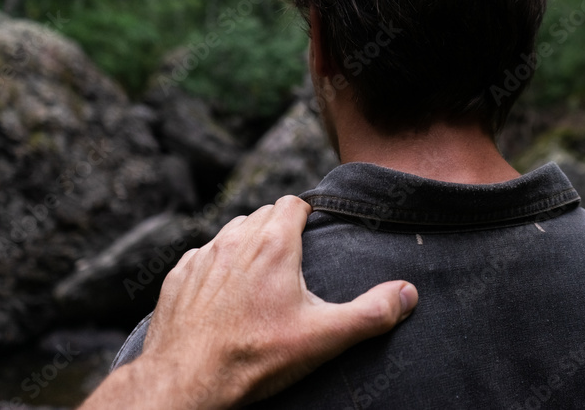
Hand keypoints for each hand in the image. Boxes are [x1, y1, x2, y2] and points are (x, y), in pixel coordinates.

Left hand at [80, 196, 417, 409]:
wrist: (187, 382)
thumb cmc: (254, 357)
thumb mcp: (324, 337)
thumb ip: (371, 313)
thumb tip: (407, 294)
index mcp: (272, 244)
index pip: (293, 202)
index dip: (306, 214)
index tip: (314, 234)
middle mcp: (234, 240)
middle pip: (262, 214)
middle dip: (279, 229)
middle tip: (294, 263)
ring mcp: (201, 258)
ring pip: (230, 233)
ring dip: (246, 245)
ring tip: (260, 277)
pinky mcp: (177, 278)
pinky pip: (200, 257)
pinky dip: (215, 267)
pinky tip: (224, 295)